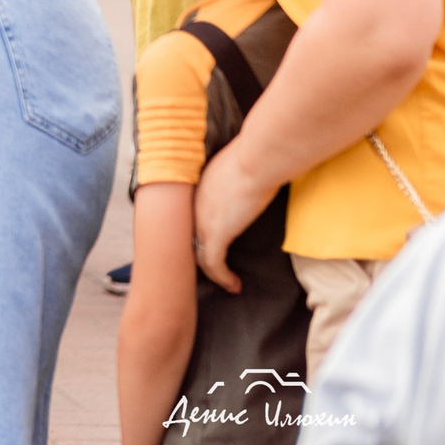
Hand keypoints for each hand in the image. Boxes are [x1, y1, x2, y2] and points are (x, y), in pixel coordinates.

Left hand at [191, 144, 278, 292]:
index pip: (188, 220)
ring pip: (199, 255)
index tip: (209, 247)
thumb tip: (248, 181)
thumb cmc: (254, 159)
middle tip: (215, 272)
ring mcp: (202, 220)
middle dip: (198, 258)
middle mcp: (193, 207)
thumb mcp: (236, 168)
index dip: (196, 235)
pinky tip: (234, 285)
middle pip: (187, 239)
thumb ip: (233, 178)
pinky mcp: (216, 233)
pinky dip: (222, 277)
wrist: (256, 160)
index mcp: (196, 190)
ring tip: (228, 284)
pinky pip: (213, 262)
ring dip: (214, 273)